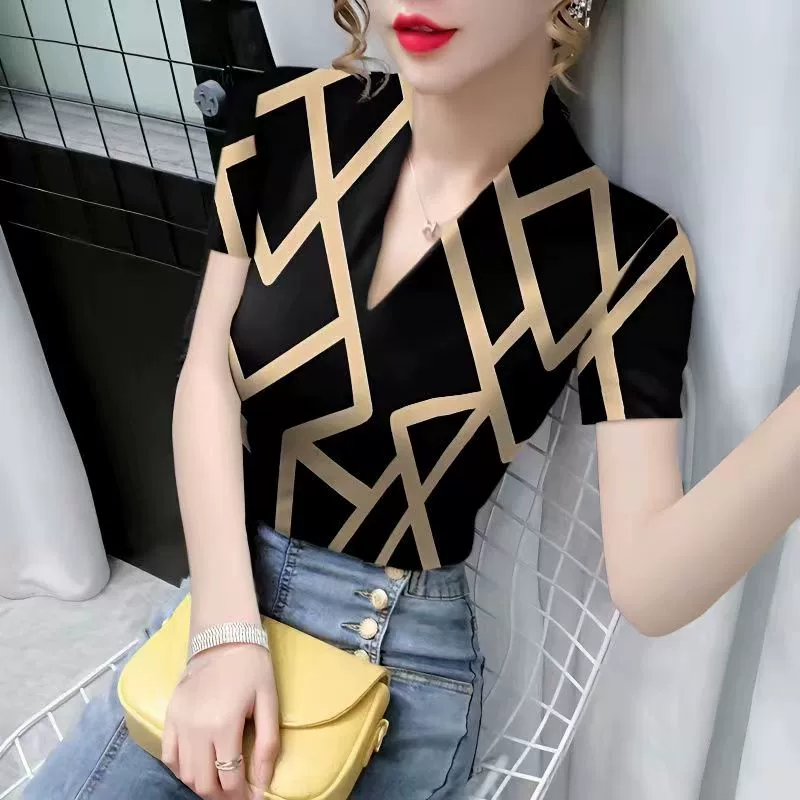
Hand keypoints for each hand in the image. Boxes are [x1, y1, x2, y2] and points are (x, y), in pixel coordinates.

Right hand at [161, 643, 279, 799]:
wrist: (222, 637)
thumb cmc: (252, 667)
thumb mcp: (269, 702)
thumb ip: (267, 745)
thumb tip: (263, 784)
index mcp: (224, 725)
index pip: (230, 779)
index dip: (242, 796)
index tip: (253, 798)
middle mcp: (197, 730)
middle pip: (204, 784)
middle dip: (223, 797)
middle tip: (237, 794)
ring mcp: (179, 725)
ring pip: (185, 775)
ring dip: (203, 786)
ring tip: (221, 782)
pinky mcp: (169, 717)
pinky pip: (169, 757)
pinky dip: (183, 770)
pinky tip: (199, 768)